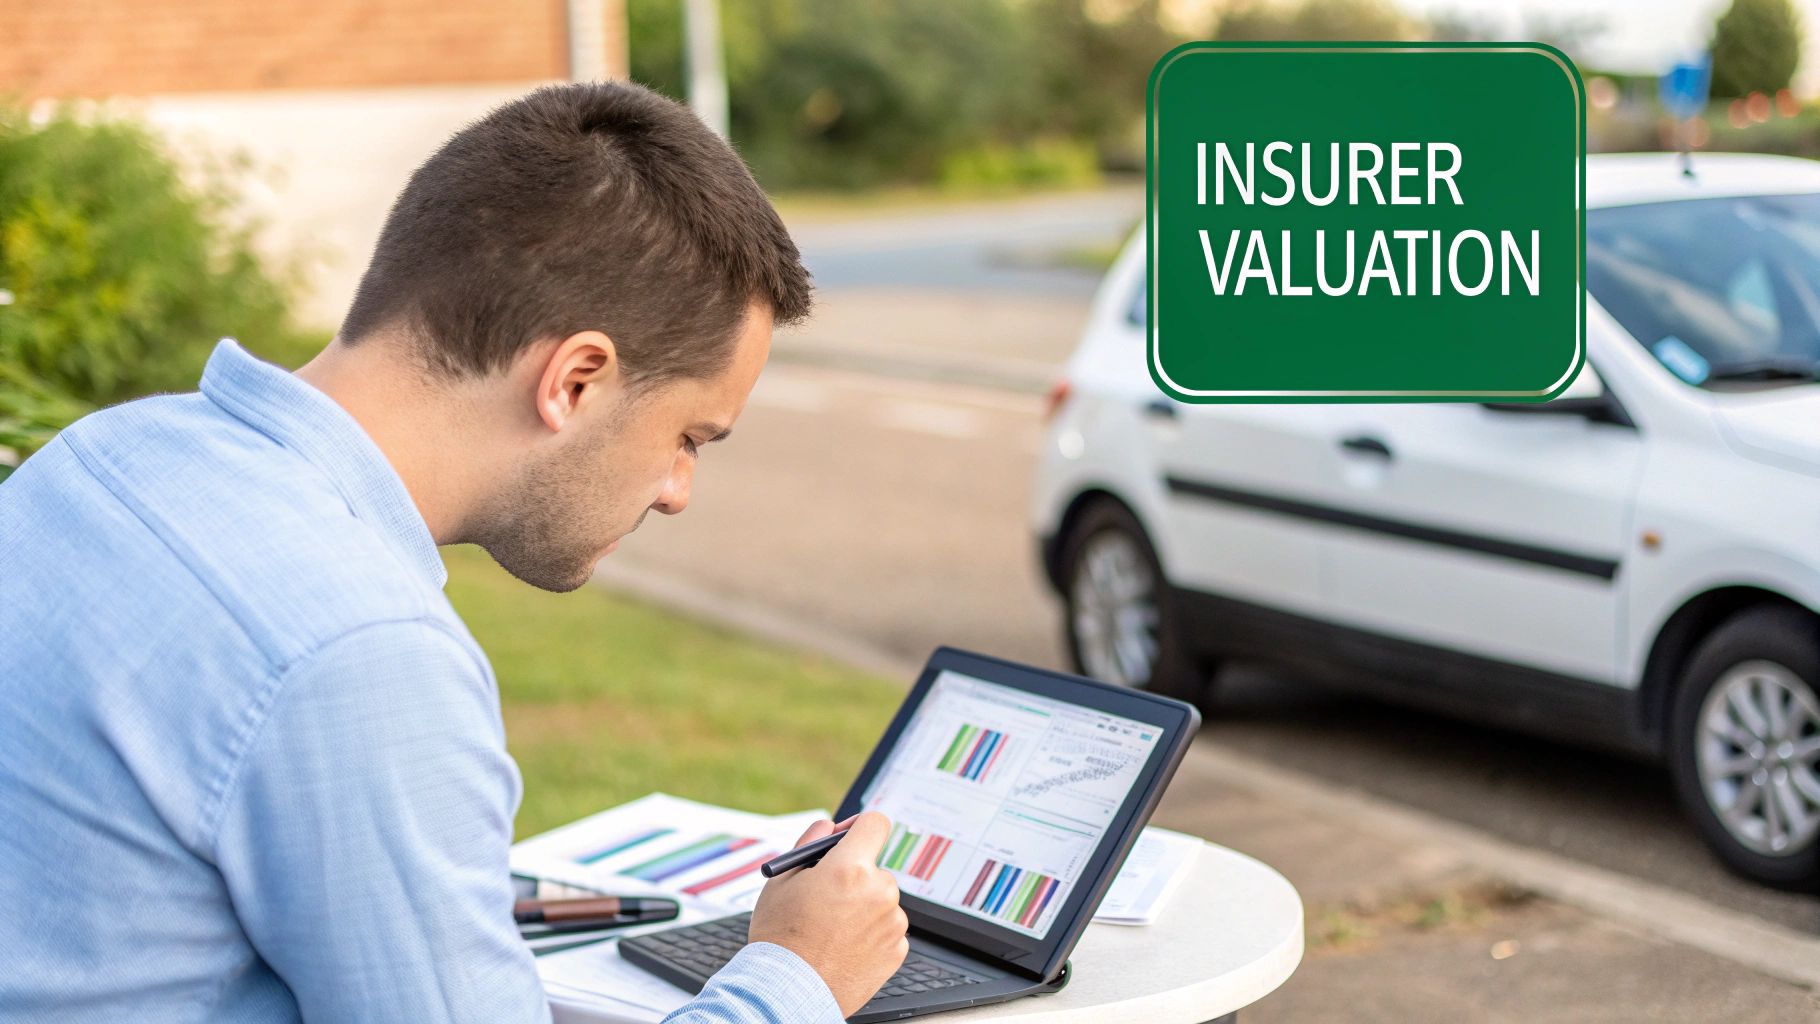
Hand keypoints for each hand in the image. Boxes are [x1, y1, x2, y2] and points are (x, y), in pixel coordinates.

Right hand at [748, 811, 907, 1016]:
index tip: (850, 837)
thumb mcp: (783, 879)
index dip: (860, 827)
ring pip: (881, 900)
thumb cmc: (781, 937)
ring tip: (831, 929)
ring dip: (863, 906)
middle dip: (854, 876)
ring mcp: (892, 922)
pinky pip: (887, 928)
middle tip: (828, 897)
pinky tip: (844, 945)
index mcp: (851, 868)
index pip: (875, 823)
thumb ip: (810, 843)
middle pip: (874, 867)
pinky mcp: (897, 949)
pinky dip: (871, 933)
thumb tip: (828, 826)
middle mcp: (880, 891)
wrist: (788, 992)